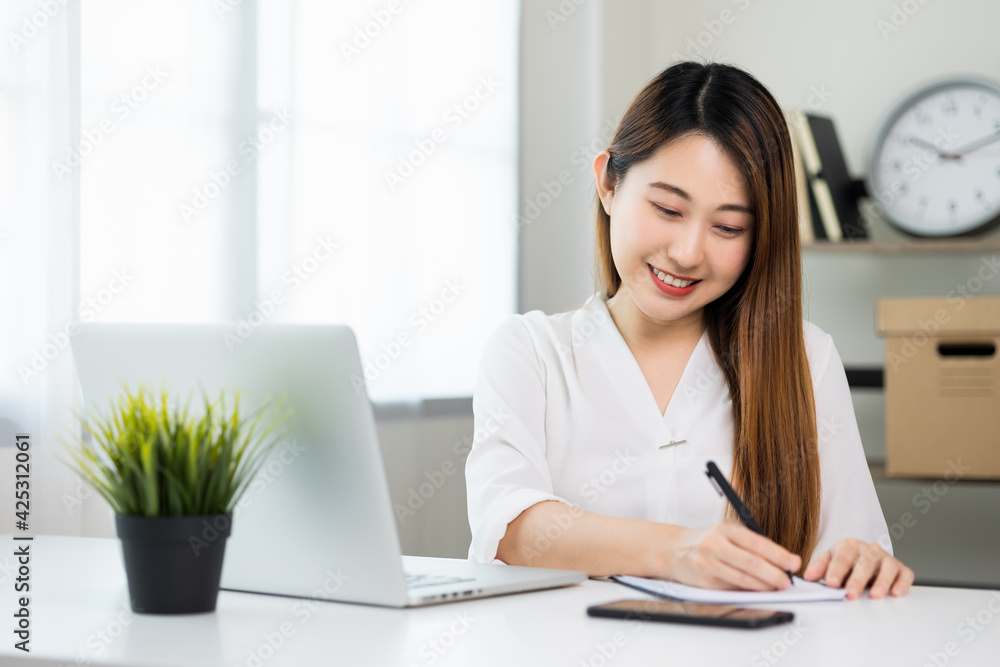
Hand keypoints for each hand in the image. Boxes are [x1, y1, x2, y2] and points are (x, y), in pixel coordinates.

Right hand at [665, 520, 800, 590]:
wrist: (674, 549)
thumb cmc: (706, 540)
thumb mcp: (726, 532)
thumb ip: (749, 543)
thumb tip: (778, 562)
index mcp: (724, 528)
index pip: (756, 542)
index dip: (778, 554)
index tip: (794, 562)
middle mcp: (714, 544)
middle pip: (751, 562)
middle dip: (774, 574)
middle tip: (787, 581)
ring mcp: (708, 563)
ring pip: (743, 579)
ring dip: (764, 585)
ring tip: (777, 587)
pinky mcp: (705, 581)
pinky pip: (732, 588)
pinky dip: (748, 591)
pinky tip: (758, 590)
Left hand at [802, 538, 913, 599]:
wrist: (866, 558)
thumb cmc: (847, 563)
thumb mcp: (830, 561)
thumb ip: (819, 568)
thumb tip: (808, 577)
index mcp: (849, 546)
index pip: (842, 557)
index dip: (836, 570)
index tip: (831, 583)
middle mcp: (869, 549)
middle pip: (864, 564)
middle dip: (857, 580)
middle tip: (850, 594)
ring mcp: (886, 558)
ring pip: (886, 568)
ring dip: (881, 582)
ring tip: (875, 595)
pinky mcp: (901, 568)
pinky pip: (904, 574)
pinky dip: (902, 583)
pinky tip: (896, 593)